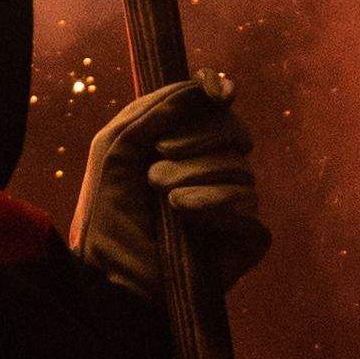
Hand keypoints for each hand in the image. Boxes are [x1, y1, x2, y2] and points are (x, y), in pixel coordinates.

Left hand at [72, 76, 270, 300]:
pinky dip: (216, 208)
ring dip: (194, 178)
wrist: (109, 274)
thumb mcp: (118, 147)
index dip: (218, 97)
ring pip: (240, 171)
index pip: (218, 110)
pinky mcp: (246, 241)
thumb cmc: (108, 210)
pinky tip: (184, 215)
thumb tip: (212, 84)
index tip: (217, 92)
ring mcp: (234, 207)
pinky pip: (250, 212)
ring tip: (161, 198)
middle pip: (235, 133)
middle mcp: (215, 173)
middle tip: (161, 156)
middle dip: (199, 138)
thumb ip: (157, 109)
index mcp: (188, 147)